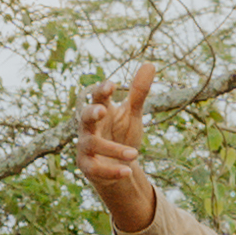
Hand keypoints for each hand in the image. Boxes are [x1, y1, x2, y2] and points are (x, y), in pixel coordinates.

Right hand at [78, 62, 160, 232]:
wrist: (120, 166)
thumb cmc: (122, 135)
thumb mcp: (133, 114)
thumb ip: (138, 92)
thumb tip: (150, 64)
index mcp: (100, 110)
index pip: (97, 97)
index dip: (102, 91)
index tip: (112, 85)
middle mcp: (89, 127)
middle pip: (85, 117)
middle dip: (92, 113)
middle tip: (102, 110)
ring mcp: (85, 146)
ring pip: (93, 144)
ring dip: (113, 149)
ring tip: (135, 154)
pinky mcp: (87, 167)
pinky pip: (96, 169)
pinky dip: (112, 170)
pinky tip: (128, 170)